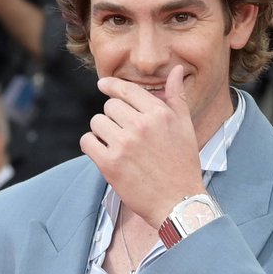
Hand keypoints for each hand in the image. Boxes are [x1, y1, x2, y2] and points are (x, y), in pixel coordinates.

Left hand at [80, 66, 204, 226]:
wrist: (178, 203)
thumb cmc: (183, 166)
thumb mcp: (185, 128)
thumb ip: (177, 97)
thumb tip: (177, 70)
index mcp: (159, 114)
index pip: (127, 90)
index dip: (111, 86)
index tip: (103, 85)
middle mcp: (141, 126)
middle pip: (109, 106)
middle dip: (113, 117)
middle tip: (124, 134)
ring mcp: (124, 145)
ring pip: (97, 122)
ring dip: (102, 132)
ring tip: (117, 146)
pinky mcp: (110, 164)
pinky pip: (87, 142)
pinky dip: (91, 146)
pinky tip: (103, 153)